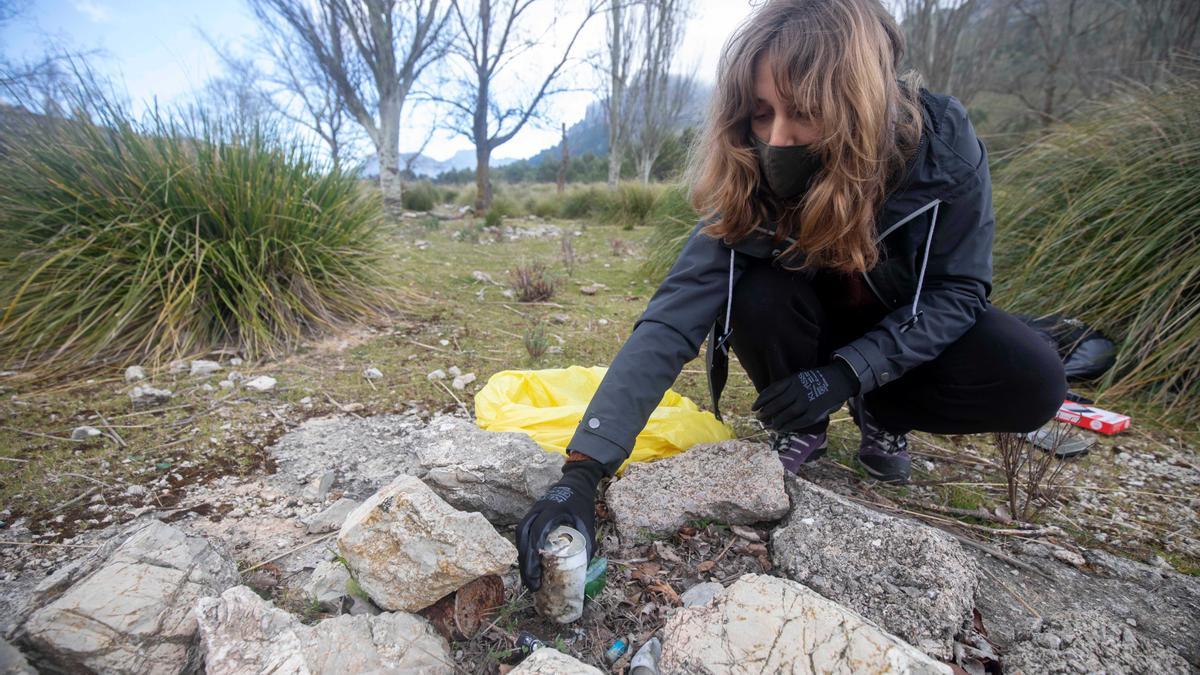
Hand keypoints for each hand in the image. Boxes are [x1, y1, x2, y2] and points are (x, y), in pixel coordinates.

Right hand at [516, 455, 603, 591]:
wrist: (576, 484)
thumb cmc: (582, 505)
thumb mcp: (587, 523)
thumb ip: (587, 546)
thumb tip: (584, 572)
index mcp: (553, 509)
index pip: (539, 529)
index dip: (536, 549)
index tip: (538, 569)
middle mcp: (538, 509)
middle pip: (524, 536)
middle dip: (526, 562)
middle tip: (532, 583)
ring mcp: (532, 511)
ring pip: (519, 536)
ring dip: (522, 559)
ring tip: (528, 580)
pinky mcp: (530, 516)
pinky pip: (522, 534)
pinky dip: (523, 551)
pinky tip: (528, 567)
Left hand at [752, 360, 858, 432]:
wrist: (840, 379)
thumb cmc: (817, 379)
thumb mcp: (800, 377)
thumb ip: (788, 386)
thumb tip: (770, 398)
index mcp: (794, 380)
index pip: (772, 391)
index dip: (761, 400)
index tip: (753, 407)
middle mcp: (799, 390)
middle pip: (777, 403)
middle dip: (765, 412)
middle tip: (758, 418)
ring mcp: (807, 401)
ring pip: (786, 414)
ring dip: (775, 421)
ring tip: (768, 426)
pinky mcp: (815, 412)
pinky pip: (798, 421)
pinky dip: (788, 426)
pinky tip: (781, 429)